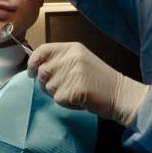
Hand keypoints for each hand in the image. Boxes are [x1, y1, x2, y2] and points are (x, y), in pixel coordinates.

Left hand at [28, 42, 147, 125]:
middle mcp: (71, 58)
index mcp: (72, 48)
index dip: (32, 62)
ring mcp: (73, 73)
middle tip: (63, 88)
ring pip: (49, 88)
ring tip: (76, 92)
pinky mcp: (75, 89)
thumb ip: (61, 61)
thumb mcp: (80, 61)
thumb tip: (36, 69)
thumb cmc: (100, 81)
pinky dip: (67, 104)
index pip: (42, 50)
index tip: (30, 71)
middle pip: (42, 72)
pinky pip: (58, 99)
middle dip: (47, 84)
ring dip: (59, 94)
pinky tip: (80, 100)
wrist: (121, 94)